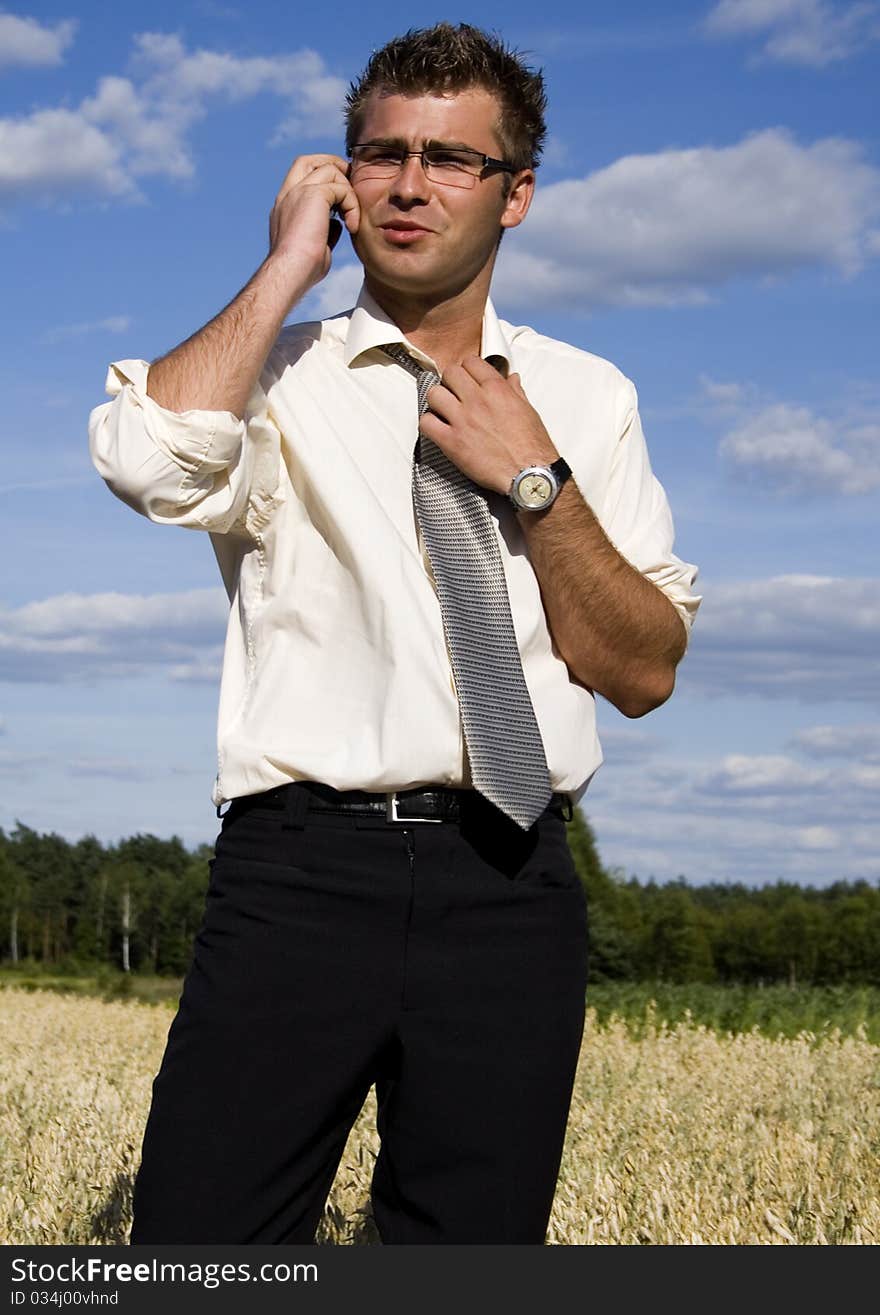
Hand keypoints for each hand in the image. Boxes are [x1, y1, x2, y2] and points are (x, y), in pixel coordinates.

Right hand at [268, 154, 359, 294]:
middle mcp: (287, 194)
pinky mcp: (312, 194)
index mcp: (284, 206)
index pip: (300, 176)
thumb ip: (325, 230)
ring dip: (347, 191)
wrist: (291, 273)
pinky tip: (352, 227)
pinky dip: (352, 205)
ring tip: (352, 219)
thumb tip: (337, 225)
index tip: (340, 197)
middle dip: (333, 166)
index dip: (321, 178)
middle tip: (351, 188)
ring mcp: (298, 191)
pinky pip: (341, 187)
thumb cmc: (301, 271)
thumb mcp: (314, 245)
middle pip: (308, 160)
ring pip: (329, 169)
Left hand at [418, 356, 558, 494]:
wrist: (528, 474)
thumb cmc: (531, 445)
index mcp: (497, 389)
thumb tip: (512, 378)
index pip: (471, 362)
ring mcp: (462, 420)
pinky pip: (426, 423)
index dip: (467, 370)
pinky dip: (428, 424)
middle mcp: (477, 400)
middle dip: (450, 382)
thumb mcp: (528, 410)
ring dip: (437, 401)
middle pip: (450, 373)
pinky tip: (438, 429)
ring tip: (444, 411)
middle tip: (454, 394)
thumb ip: (515, 391)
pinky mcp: (451, 442)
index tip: (467, 380)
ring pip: (434, 394)